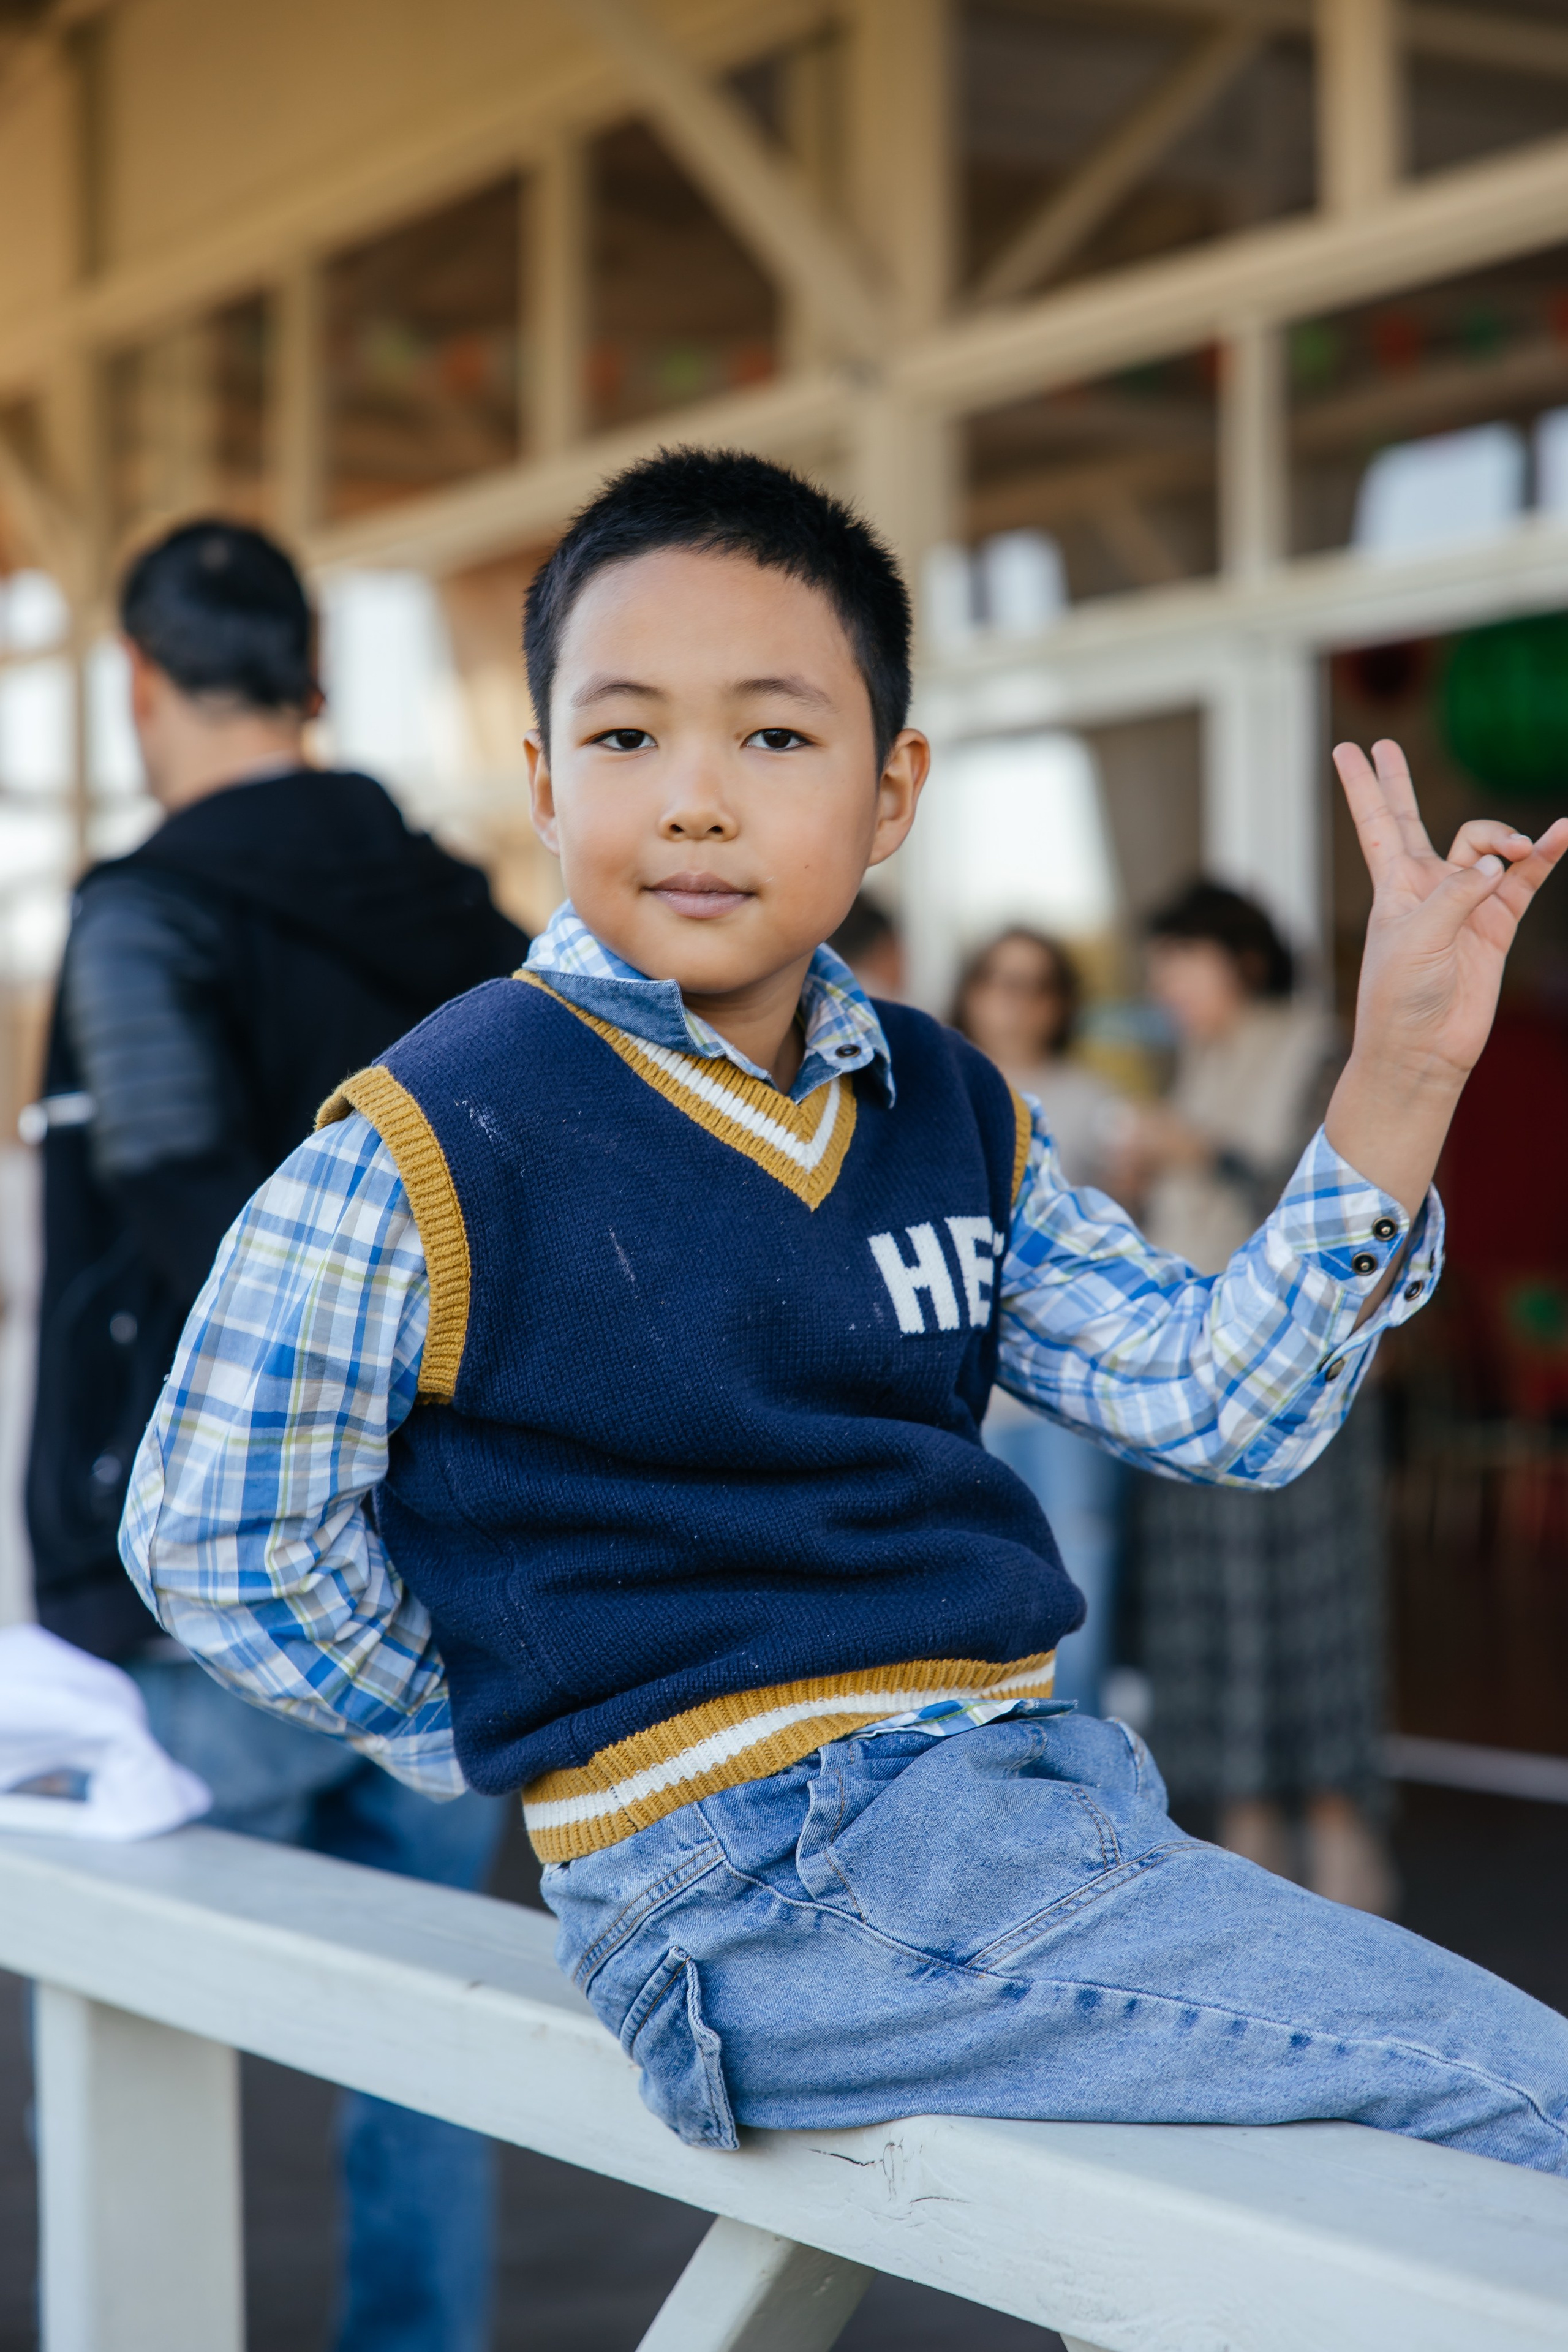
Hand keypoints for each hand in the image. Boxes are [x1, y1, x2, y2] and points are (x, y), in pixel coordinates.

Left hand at [1335, 738, 1567, 1087]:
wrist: (1423, 1049)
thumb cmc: (1400, 996)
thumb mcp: (1416, 937)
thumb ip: (1457, 893)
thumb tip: (1500, 864)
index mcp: (1393, 885)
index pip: (1376, 822)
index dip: (1363, 785)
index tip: (1346, 749)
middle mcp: (1426, 886)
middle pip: (1412, 820)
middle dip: (1398, 784)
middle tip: (1387, 747)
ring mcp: (1464, 903)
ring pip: (1486, 847)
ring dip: (1507, 839)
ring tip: (1525, 847)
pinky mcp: (1497, 925)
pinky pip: (1525, 879)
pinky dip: (1544, 855)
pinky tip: (1561, 834)